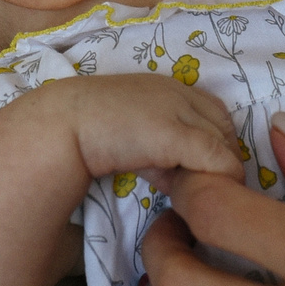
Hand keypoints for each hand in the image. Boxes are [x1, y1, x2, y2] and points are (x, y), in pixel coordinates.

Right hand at [31, 72, 246, 185]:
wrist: (60, 125)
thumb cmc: (84, 128)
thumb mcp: (128, 131)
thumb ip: (154, 146)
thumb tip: (173, 176)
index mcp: (166, 87)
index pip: (213, 110)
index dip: (215, 140)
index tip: (202, 167)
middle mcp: (179, 93)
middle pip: (224, 126)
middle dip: (223, 157)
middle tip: (209, 186)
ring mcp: (179, 111)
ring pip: (224, 145)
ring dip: (220, 173)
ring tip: (205, 196)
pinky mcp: (176, 135)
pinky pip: (216, 160)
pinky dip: (219, 179)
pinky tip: (203, 198)